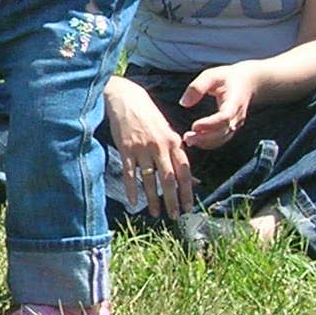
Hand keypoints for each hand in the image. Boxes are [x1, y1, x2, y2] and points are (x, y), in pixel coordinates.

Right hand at [106, 78, 195, 218]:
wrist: (126, 98)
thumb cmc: (149, 115)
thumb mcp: (167, 131)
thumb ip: (177, 153)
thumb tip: (190, 177)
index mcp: (173, 141)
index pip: (184, 171)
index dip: (187, 190)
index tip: (189, 206)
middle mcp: (160, 146)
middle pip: (169, 178)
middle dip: (172, 199)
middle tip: (174, 216)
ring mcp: (142, 148)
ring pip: (150, 179)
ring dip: (153, 199)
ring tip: (155, 213)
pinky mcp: (126, 149)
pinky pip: (130, 173)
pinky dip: (132, 188)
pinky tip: (133, 201)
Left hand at [179, 64, 255, 148]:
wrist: (248, 82)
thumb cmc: (227, 78)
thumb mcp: (211, 75)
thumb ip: (198, 87)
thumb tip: (183, 103)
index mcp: (234, 102)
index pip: (224, 117)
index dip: (210, 124)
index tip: (194, 126)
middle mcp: (237, 116)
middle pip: (223, 132)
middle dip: (205, 138)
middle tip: (187, 138)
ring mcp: (236, 123)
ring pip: (222, 139)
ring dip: (205, 142)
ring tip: (188, 140)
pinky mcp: (232, 128)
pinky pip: (221, 139)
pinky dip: (208, 143)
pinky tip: (195, 140)